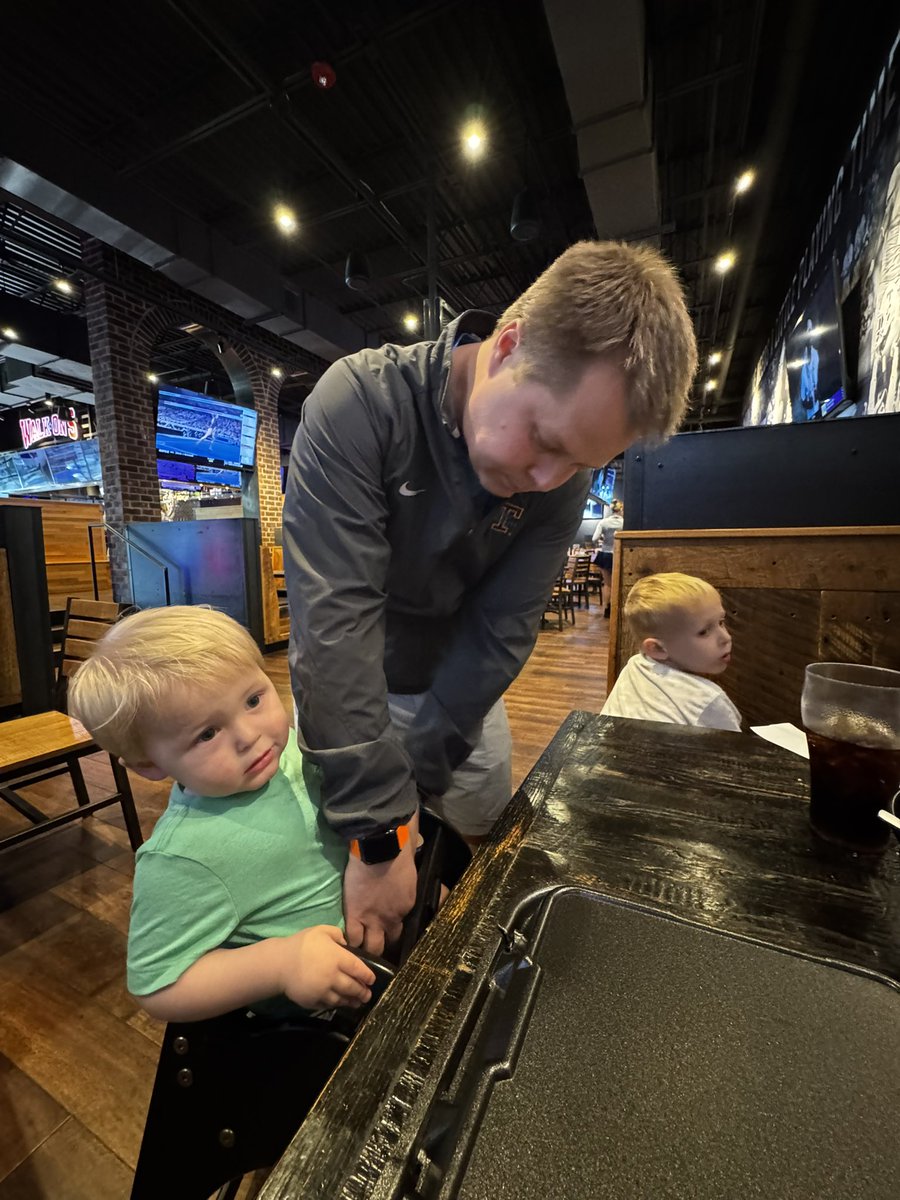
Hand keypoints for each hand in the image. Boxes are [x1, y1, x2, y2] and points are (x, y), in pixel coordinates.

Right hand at [277, 925, 375, 1009]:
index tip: (372, 980)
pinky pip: (329, 1005)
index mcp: (338, 958)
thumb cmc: (301, 944)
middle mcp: (334, 976)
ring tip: (357, 1002)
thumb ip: (337, 934)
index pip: (358, 969)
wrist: (279, 963)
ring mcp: (323, 991)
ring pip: (342, 999)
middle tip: (367, 995)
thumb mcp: (320, 930)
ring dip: (351, 1001)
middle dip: (362, 992)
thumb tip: (346, 943)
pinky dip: (336, 1005)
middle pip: (353, 987)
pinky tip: (339, 1003)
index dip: (367, 976)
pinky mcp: (313, 1001)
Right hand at [343, 809, 418, 955]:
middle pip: (387, 944)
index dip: (392, 935)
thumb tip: (397, 901)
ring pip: (371, 947)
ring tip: (359, 956)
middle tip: (375, 952)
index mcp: (404, 909)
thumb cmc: (397, 858)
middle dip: (382, 949)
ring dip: (366, 950)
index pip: (399, 930)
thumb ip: (402, 896)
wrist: (380, 850)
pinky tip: (346, 948)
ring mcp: (372, 920)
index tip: (387, 936)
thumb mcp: (407, 881)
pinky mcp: (355, 915)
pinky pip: (353, 938)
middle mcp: (390, 920)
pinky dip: (350, 943)